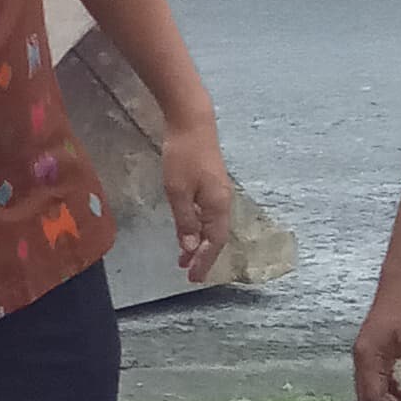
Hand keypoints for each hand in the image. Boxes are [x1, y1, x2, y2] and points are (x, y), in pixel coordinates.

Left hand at [159, 117, 231, 283]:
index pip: (215, 242)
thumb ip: (185, 220)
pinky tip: (188, 230)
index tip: (193, 278)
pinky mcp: (211, 184)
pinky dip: (198, 228)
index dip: (205, 261)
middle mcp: (223, 202)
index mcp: (218, 206)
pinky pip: (208, 214)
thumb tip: (192, 247)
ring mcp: (218, 192)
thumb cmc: (183, 156)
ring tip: (184, 258)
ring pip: (212, 226)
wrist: (192, 122)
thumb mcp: (178, 191)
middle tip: (187, 273)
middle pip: (216, 237)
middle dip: (203, 256)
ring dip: (199, 243)